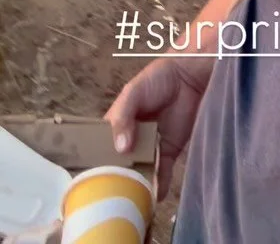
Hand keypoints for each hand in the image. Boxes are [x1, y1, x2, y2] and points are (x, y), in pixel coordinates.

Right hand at [105, 56, 209, 200]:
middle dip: (117, 180)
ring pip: (140, 172)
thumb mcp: (133, 92)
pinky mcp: (168, 152)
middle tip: (111, 198)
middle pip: (120, 165)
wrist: (190, 77)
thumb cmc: (156, 80)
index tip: (89, 183)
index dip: (96, 164)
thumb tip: (120, 148)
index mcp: (116, 125)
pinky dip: (159, 185)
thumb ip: (123, 116)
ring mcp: (150, 148)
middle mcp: (131, 141)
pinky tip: (156, 196)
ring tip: (132, 202)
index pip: (101, 148)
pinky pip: (162, 172)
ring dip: (137, 185)